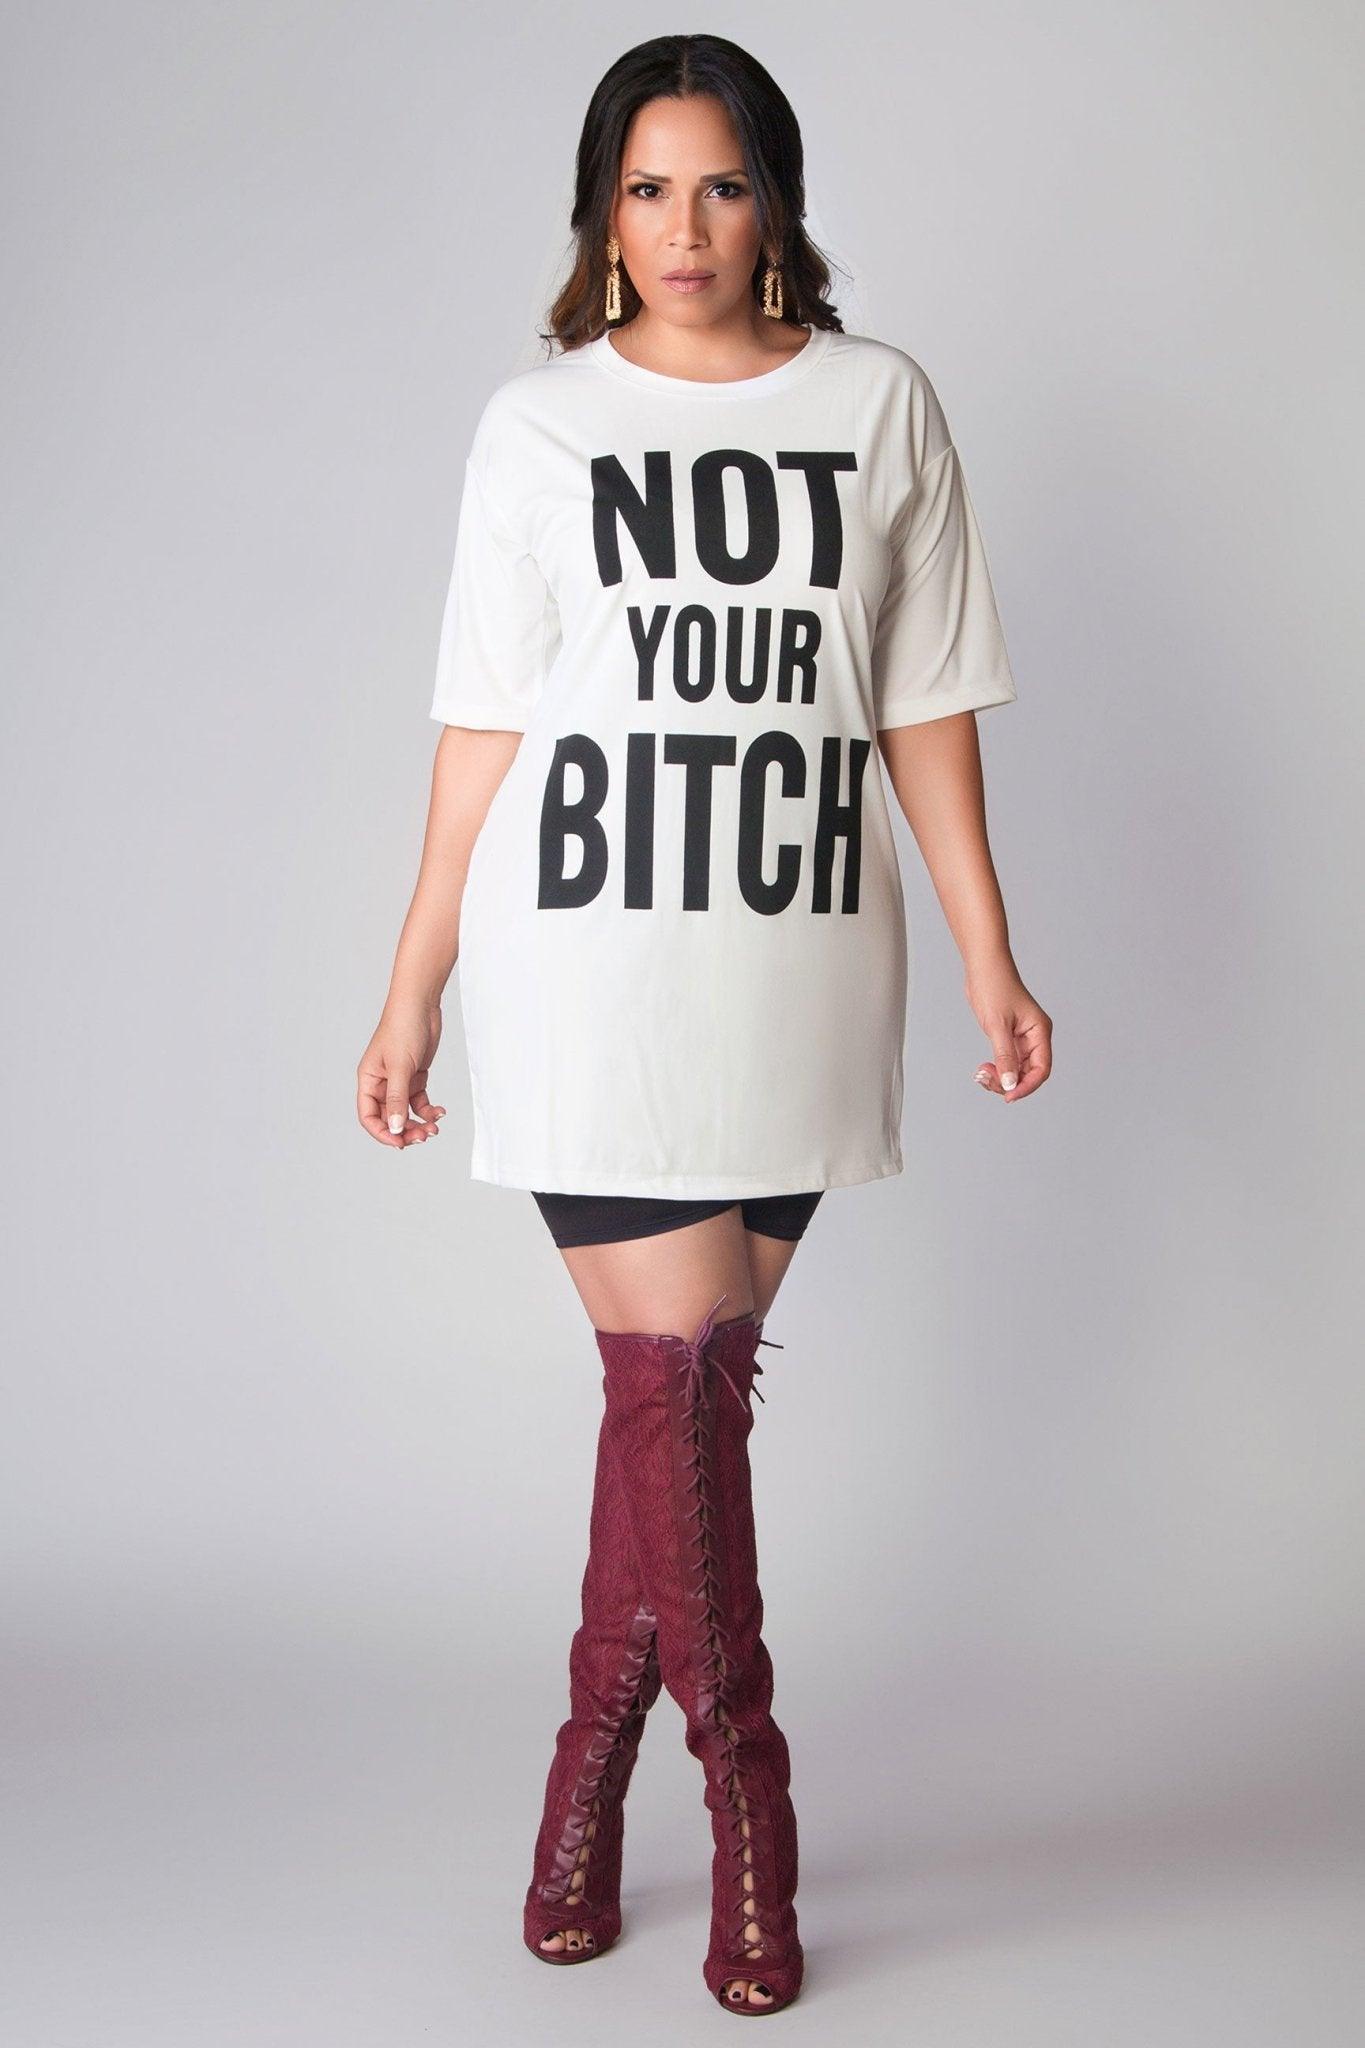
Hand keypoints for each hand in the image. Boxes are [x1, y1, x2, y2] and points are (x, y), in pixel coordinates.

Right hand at [357, 999, 446, 1147]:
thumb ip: (398, 1099)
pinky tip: (440, 1111)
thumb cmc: (403, 1027)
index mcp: (368, 1080)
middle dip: (405, 1130)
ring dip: (418, 1123)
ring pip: (405, 1112)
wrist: (421, 1004)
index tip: (400, 1142)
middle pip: (389, 1118)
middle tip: (424, 1136)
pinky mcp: (415, 1076)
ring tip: (434, 1128)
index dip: (382, 1133)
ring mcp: (399, 1081)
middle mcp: (381, 1083)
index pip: (368, 1116)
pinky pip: (419, 1101)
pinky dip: (428, 1110)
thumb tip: (395, 1129)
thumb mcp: (400, 1066)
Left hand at [965, 957, 1052, 1102]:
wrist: (983, 967)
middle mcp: (1035, 1037)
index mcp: (1039, 1032)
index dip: (1026, 1086)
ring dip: (1001, 1077)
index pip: (1041, 1069)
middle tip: (985, 1079)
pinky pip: (1008, 1061)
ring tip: (981, 1073)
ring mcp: (1022, 1038)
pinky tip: (984, 1068)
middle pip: (1029, 1073)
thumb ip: (1004, 1056)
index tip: (1008, 1096)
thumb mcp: (997, 1025)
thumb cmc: (994, 987)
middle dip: (1009, 1082)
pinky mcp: (1010, 1037)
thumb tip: (1009, 1084)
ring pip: (1017, 1069)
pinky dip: (997, 1068)